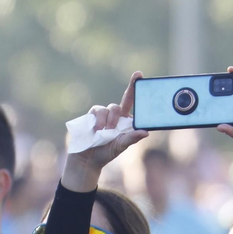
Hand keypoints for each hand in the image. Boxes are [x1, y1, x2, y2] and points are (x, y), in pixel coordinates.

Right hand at [60, 72, 148, 191]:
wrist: (86, 159)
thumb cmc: (106, 152)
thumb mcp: (120, 146)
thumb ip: (132, 138)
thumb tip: (146, 132)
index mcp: (126, 120)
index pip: (133, 102)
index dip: (135, 87)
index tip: (139, 74)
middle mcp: (116, 114)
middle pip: (125, 99)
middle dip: (131, 87)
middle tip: (136, 78)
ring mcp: (103, 114)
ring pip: (111, 108)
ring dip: (109, 121)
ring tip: (104, 133)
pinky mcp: (92, 115)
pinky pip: (98, 111)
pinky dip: (98, 121)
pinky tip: (96, 130)